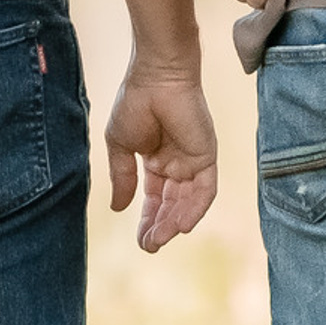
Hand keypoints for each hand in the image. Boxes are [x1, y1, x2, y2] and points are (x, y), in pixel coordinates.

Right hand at [105, 65, 217, 251]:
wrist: (156, 78)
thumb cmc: (135, 104)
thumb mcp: (121, 146)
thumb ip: (122, 177)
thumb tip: (118, 208)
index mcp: (156, 160)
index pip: (155, 198)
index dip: (147, 220)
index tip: (140, 240)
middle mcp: (177, 164)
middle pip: (172, 205)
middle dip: (160, 227)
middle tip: (149, 246)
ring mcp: (193, 161)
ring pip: (187, 202)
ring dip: (174, 223)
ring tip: (159, 240)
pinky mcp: (207, 156)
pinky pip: (205, 190)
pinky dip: (195, 209)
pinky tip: (182, 226)